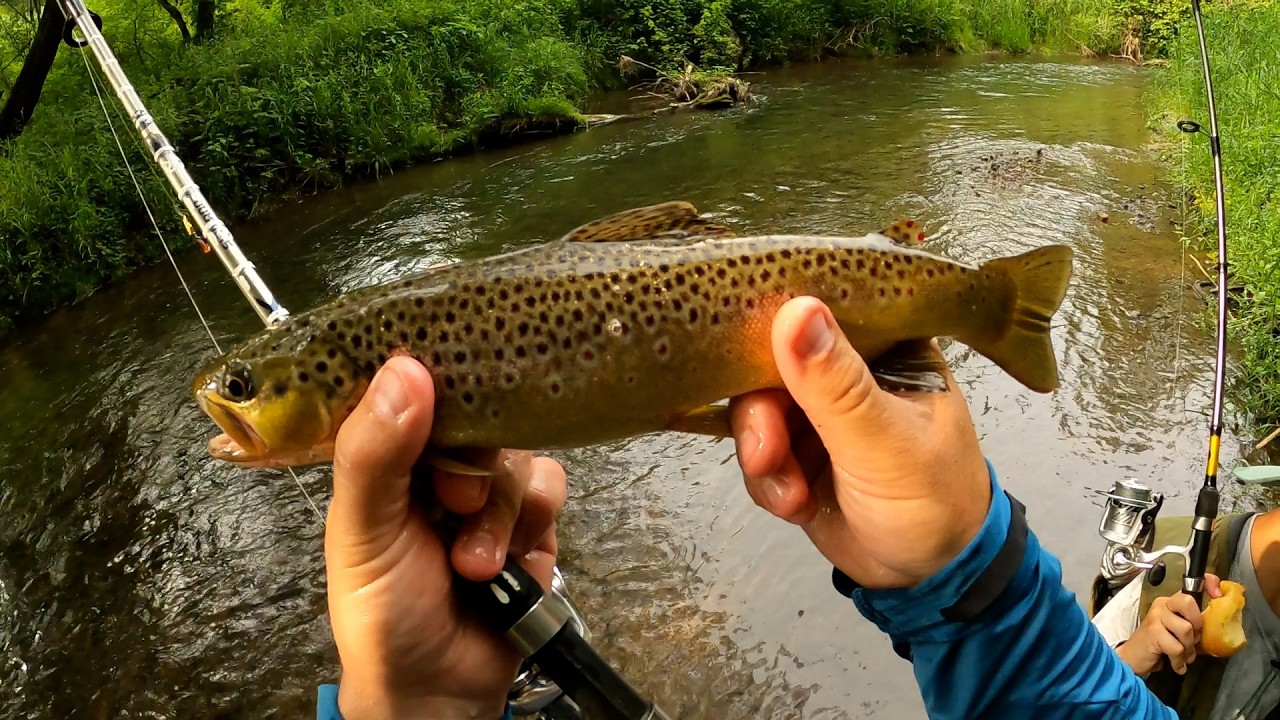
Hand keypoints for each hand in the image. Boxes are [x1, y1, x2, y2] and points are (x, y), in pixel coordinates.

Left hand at [324, 356, 566, 719]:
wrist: (440, 689)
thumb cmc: (382, 612)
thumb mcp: (362, 530)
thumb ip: (375, 453)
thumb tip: (404, 368)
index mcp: (384, 457)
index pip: (409, 388)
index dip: (428, 385)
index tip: (438, 388)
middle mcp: (437, 465)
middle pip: (477, 415)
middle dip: (469, 464)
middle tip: (451, 504)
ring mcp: (487, 491)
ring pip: (515, 453)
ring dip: (497, 510)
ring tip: (471, 563)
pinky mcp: (531, 519)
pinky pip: (549, 485)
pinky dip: (531, 520)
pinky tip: (508, 562)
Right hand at [730, 296, 991, 588]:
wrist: (933, 579)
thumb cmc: (933, 499)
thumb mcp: (884, 442)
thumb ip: (835, 383)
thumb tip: (794, 308)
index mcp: (884, 346)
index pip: (818, 313)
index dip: (775, 330)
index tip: (748, 361)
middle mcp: (848, 370)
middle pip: (772, 365)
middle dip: (761, 417)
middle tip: (766, 456)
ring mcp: (819, 411)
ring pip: (757, 411)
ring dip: (763, 458)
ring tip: (791, 495)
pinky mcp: (798, 451)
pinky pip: (758, 452)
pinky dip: (768, 482)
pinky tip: (796, 507)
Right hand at [1116, 573, 1221, 675]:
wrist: (1134, 658)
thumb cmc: (1160, 646)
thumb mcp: (1180, 632)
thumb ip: (1195, 625)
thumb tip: (1219, 623)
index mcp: (1170, 602)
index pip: (1191, 585)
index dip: (1208, 583)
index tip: (1217, 593)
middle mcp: (1162, 605)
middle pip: (1188, 602)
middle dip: (1197, 623)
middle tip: (1193, 639)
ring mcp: (1156, 617)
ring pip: (1186, 629)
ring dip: (1188, 649)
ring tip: (1182, 656)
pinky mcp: (1153, 632)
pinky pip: (1177, 647)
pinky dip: (1179, 660)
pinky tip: (1176, 664)